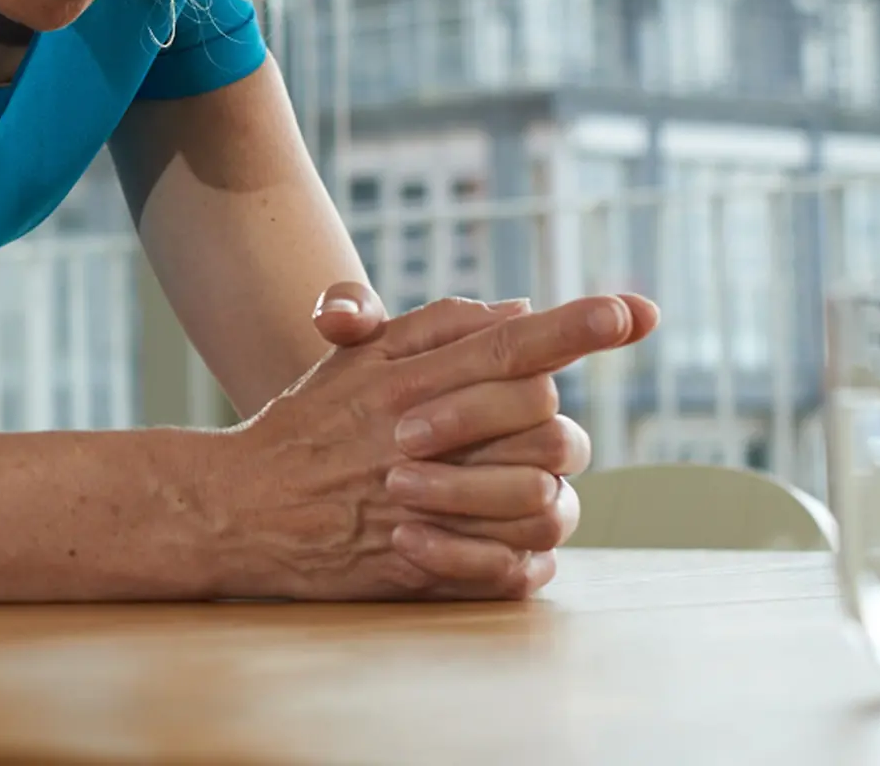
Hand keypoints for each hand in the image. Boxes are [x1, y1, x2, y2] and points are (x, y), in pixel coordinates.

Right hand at [208, 292, 657, 601]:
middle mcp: (431, 435)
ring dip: (548, 496)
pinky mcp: (422, 565)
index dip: (581, 325)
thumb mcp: (360, 354)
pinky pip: (512, 569)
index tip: (637, 311)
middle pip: (547, 422)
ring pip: (543, 500)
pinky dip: (526, 561)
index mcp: (421, 377)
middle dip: (555, 425)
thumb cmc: (308, 421)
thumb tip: (520, 310)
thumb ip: (440, 325)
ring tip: (525, 492)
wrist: (242, 506)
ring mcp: (429, 504)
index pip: (517, 343)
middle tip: (530, 431)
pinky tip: (514, 549)